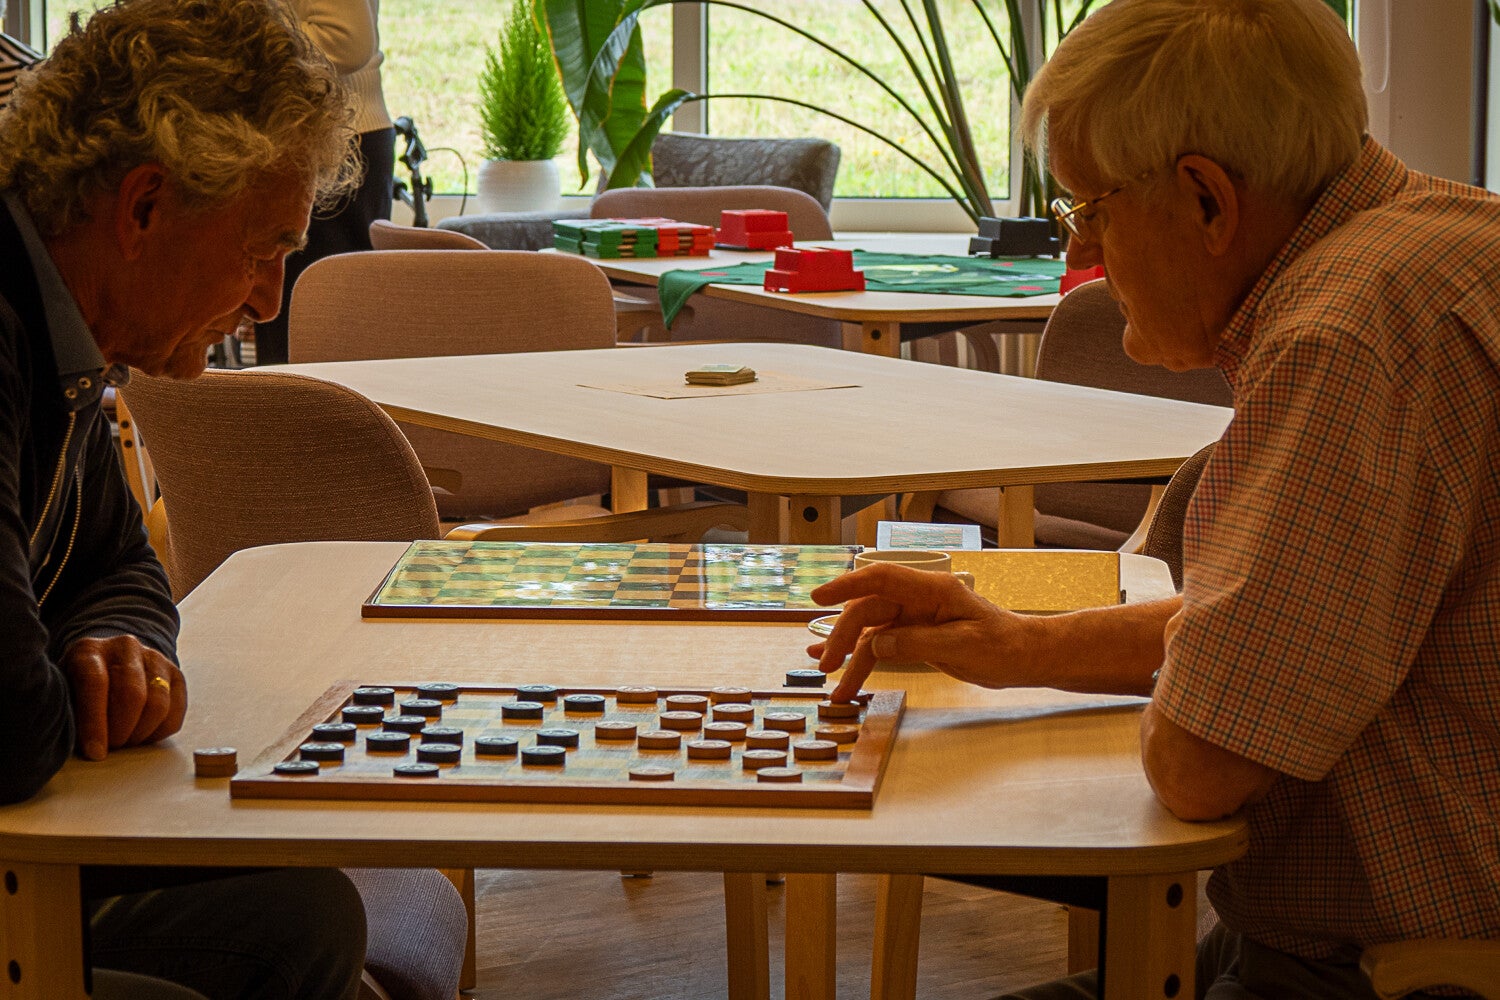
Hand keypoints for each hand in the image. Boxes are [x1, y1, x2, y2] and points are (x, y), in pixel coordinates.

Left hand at [60, 636, 186, 759]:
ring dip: (141, 733)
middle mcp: (125, 647)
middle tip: (111, 747)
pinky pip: (176, 712)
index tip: (95, 752)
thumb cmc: (77, 688)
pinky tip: (142, 735)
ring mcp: (155, 658)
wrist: (105, 666)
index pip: (95, 682)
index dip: (95, 721)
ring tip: (125, 741)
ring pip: (158, 705)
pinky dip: (159, 732)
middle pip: (132, 694)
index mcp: (89, 650)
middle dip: (121, 731)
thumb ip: (70, 712)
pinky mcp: (175, 675)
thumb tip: (86, 745)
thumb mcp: (64, 693)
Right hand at [806, 564, 1031, 700]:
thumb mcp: (964, 646)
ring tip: (831, 682)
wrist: (1023, 658)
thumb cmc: (1004, 646)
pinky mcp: (914, 636)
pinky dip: (861, 660)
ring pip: (870, 632)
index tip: (819, 598)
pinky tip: (840, 670)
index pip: (881, 579)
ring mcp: (914, 617)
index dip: (847, 585)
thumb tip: (877, 645)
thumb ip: (917, 643)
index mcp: (933, 590)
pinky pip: (881, 646)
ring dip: (849, 655)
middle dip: (843, 636)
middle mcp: (918, 599)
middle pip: (868, 609)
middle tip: (826, 666)